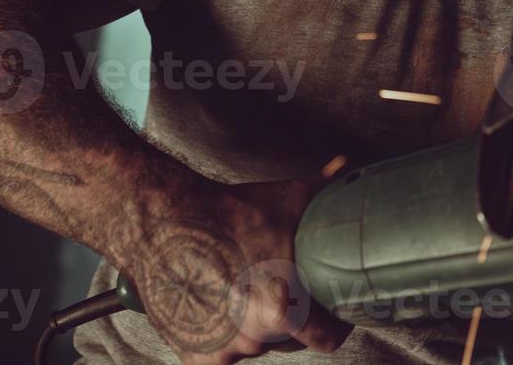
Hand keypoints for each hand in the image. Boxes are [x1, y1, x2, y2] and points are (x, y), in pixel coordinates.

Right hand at [128, 179, 350, 363]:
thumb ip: (328, 190)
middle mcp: (254, 338)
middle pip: (294, 340)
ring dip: (260, 326)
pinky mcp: (197, 356)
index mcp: (284, 310)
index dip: (338, 322)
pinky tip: (224, 302)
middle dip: (298, 319)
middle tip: (292, 289)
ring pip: (258, 344)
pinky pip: (224, 351)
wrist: (164, 224)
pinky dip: (226, 333)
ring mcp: (224, 351)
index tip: (336, 308)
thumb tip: (348, 168)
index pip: (329, 337)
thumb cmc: (229, 214)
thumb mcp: (290, 199)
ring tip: (253, 288)